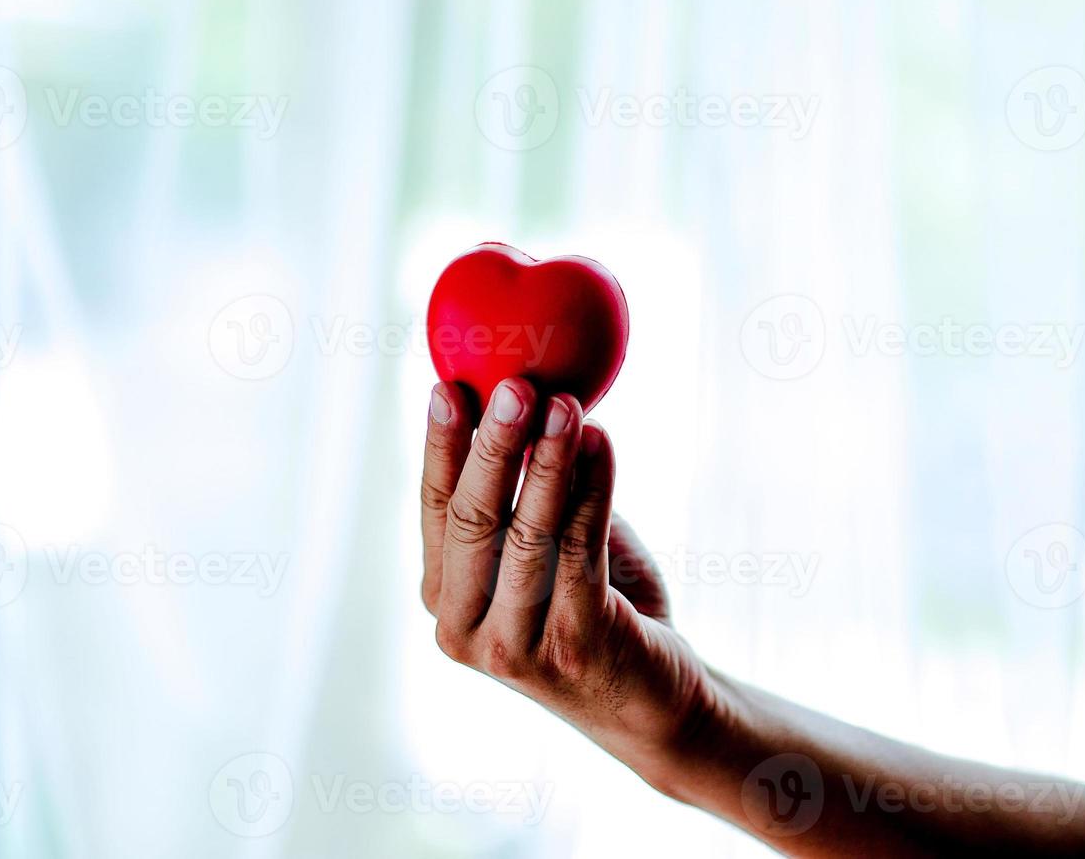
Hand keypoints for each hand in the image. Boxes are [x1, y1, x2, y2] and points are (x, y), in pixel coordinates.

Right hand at [419, 377, 717, 790]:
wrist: (650, 698)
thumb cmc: (595, 607)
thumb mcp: (543, 550)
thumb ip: (528, 494)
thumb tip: (533, 400)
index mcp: (444, 596)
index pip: (434, 507)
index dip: (440, 444)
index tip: (447, 385)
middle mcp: (464, 627)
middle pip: (472, 518)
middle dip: (492, 444)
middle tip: (513, 385)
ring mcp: (515, 644)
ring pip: (526, 533)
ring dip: (548, 460)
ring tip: (566, 404)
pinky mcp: (575, 644)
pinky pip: (582, 549)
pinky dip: (593, 489)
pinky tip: (602, 443)